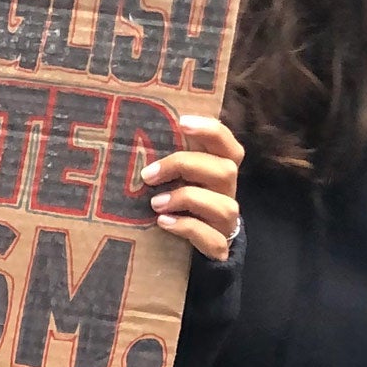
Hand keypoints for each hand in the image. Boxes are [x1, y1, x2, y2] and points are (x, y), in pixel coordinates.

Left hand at [148, 112, 243, 262]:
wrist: (202, 241)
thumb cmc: (185, 199)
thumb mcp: (182, 176)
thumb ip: (173, 160)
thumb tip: (138, 139)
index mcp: (221, 167)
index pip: (226, 143)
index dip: (210, 130)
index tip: (182, 122)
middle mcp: (228, 191)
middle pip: (224, 170)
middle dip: (185, 166)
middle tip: (148, 174)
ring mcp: (226, 219)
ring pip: (222, 205)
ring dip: (185, 199)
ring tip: (155, 204)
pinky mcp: (219, 244)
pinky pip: (212, 238)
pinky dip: (186, 228)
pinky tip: (163, 222)